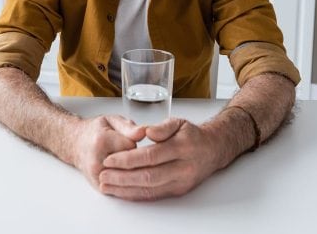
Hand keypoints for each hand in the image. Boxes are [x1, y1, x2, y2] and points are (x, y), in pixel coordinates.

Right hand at [72, 116, 145, 189]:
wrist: (77, 145)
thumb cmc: (96, 131)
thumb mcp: (112, 121)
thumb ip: (129, 127)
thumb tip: (143, 132)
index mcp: (101, 141)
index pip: (131, 146)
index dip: (134, 143)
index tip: (126, 139)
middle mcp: (97, 162)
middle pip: (132, 165)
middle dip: (134, 158)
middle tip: (123, 150)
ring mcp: (98, 177)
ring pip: (130, 178)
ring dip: (132, 170)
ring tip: (121, 160)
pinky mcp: (101, 188)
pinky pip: (124, 188)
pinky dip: (128, 181)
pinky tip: (122, 171)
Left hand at [97, 118, 220, 200]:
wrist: (212, 150)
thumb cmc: (191, 135)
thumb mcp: (179, 122)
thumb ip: (162, 127)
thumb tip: (146, 132)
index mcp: (183, 146)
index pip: (150, 155)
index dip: (128, 159)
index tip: (110, 159)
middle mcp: (184, 167)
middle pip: (149, 176)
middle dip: (122, 177)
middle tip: (103, 175)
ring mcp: (182, 182)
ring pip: (150, 189)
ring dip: (126, 189)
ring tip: (107, 185)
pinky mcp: (179, 191)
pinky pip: (155, 195)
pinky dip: (136, 195)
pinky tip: (122, 192)